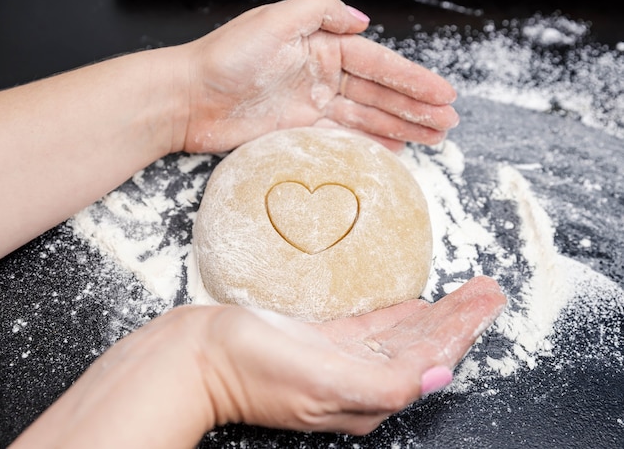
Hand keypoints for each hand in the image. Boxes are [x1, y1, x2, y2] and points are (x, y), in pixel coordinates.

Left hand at [176, 0, 459, 152]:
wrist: (187, 98)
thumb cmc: (225, 56)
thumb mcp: (273, 20)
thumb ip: (320, 12)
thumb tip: (363, 19)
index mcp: (321, 45)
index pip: (378, 65)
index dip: (413, 80)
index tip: (444, 94)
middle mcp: (321, 74)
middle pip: (379, 93)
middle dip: (416, 107)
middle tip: (449, 122)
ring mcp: (311, 104)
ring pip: (367, 117)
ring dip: (401, 126)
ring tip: (434, 137)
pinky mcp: (298, 129)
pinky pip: (342, 137)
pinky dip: (369, 144)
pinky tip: (394, 150)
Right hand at [211, 275, 505, 433]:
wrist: (194, 358)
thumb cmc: (251, 367)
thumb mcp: (322, 381)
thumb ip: (384, 385)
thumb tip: (440, 379)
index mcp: (367, 395)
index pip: (432, 358)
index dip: (464, 329)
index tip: (491, 300)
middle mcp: (359, 383)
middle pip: (424, 347)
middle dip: (459, 319)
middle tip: (489, 289)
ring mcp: (339, 363)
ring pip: (403, 338)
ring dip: (437, 315)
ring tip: (466, 293)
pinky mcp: (319, 346)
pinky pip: (372, 331)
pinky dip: (399, 317)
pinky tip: (415, 307)